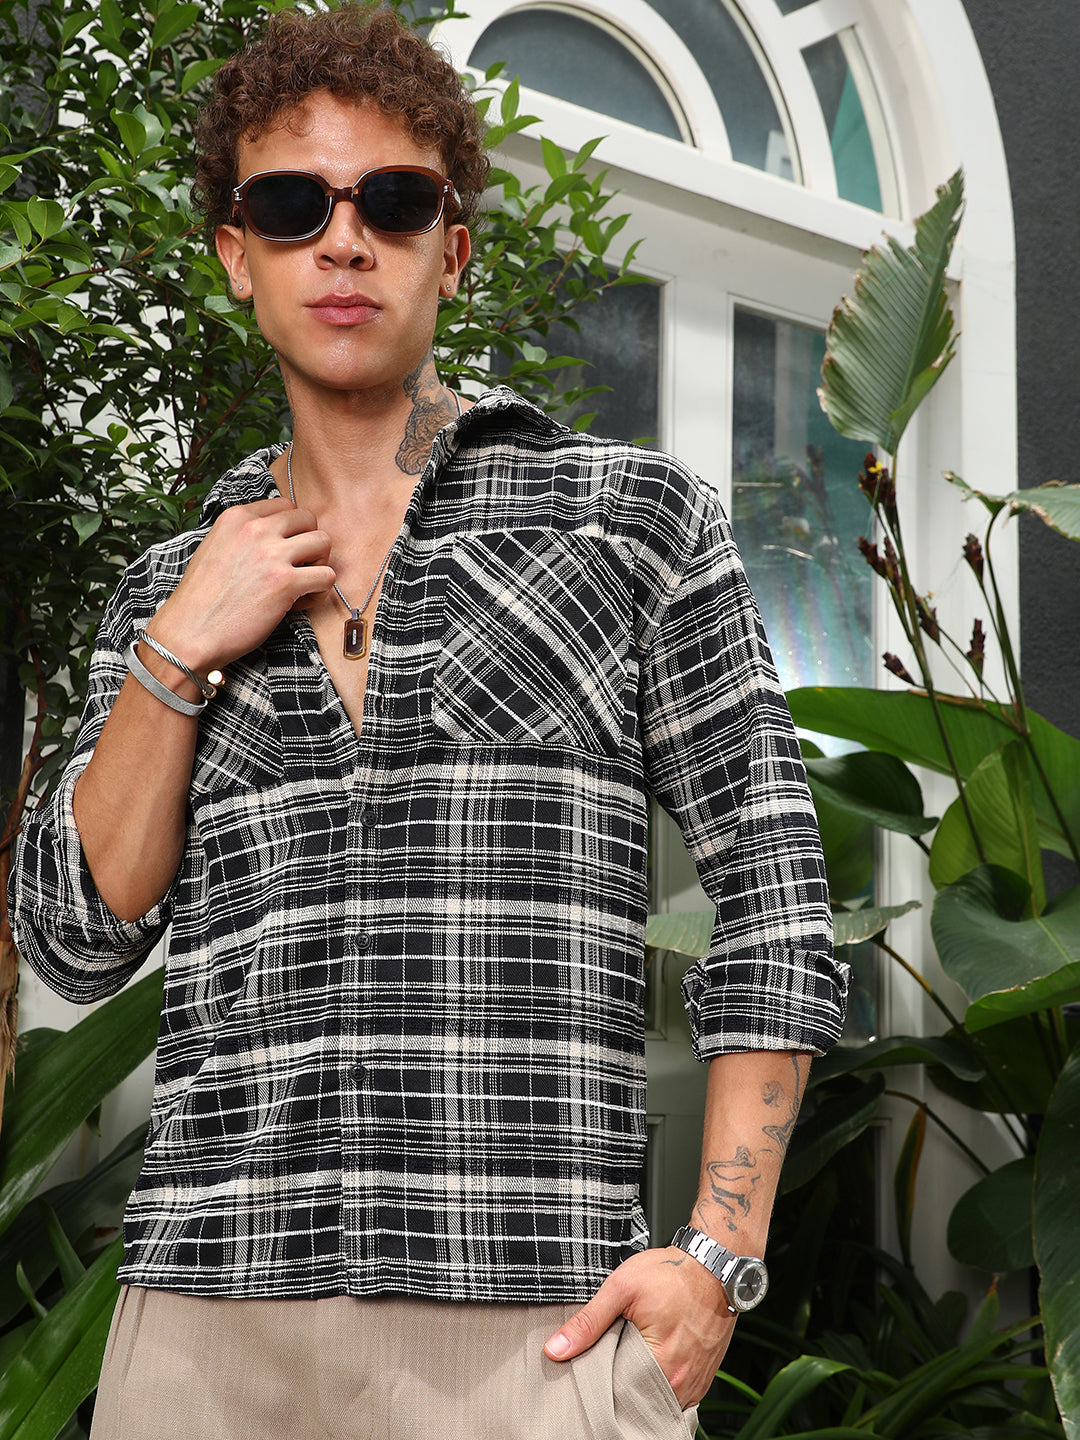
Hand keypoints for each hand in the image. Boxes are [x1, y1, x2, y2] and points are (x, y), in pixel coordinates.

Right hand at [149, 497, 334, 671]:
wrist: (189, 633)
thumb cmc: (201, 600)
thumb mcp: (214, 548)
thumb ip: (243, 535)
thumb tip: (273, 534)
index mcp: (236, 517)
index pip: (285, 505)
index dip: (291, 530)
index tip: (281, 552)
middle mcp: (255, 529)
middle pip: (308, 519)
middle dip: (309, 543)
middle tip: (297, 568)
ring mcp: (271, 554)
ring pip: (324, 542)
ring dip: (319, 564)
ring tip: (302, 585)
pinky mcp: (285, 583)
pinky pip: (327, 576)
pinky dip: (320, 592)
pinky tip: (300, 603)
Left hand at [543, 1247, 736, 1407]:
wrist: (714, 1263)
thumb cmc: (672, 1273)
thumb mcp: (622, 1288)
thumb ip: (588, 1322)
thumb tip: (556, 1349)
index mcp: (661, 1365)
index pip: (619, 1399)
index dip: (602, 1386)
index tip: (591, 1372)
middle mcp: (683, 1382)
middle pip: (639, 1402)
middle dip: (621, 1389)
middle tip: (609, 1364)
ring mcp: (696, 1382)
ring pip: (658, 1399)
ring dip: (642, 1386)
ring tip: (629, 1361)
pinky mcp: (704, 1376)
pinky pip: (676, 1393)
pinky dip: (660, 1383)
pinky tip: (649, 1363)